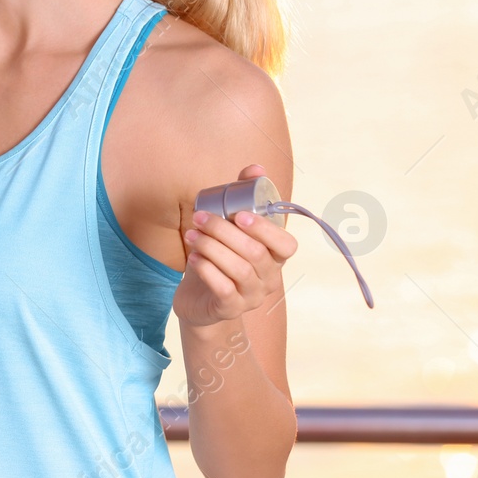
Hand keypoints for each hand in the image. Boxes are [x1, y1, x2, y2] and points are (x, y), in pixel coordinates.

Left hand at [172, 164, 297, 328]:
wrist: (199, 300)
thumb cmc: (218, 258)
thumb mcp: (230, 229)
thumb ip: (243, 197)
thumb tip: (256, 168)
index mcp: (274, 257)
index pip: (287, 245)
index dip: (265, 229)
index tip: (239, 214)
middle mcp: (269, 278)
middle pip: (255, 253)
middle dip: (224, 232)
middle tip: (199, 218)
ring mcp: (252, 296)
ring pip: (240, 270)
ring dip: (211, 248)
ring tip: (190, 235)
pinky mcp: (230, 309)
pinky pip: (224, 290)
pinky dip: (207, 270)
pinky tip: (193, 258)